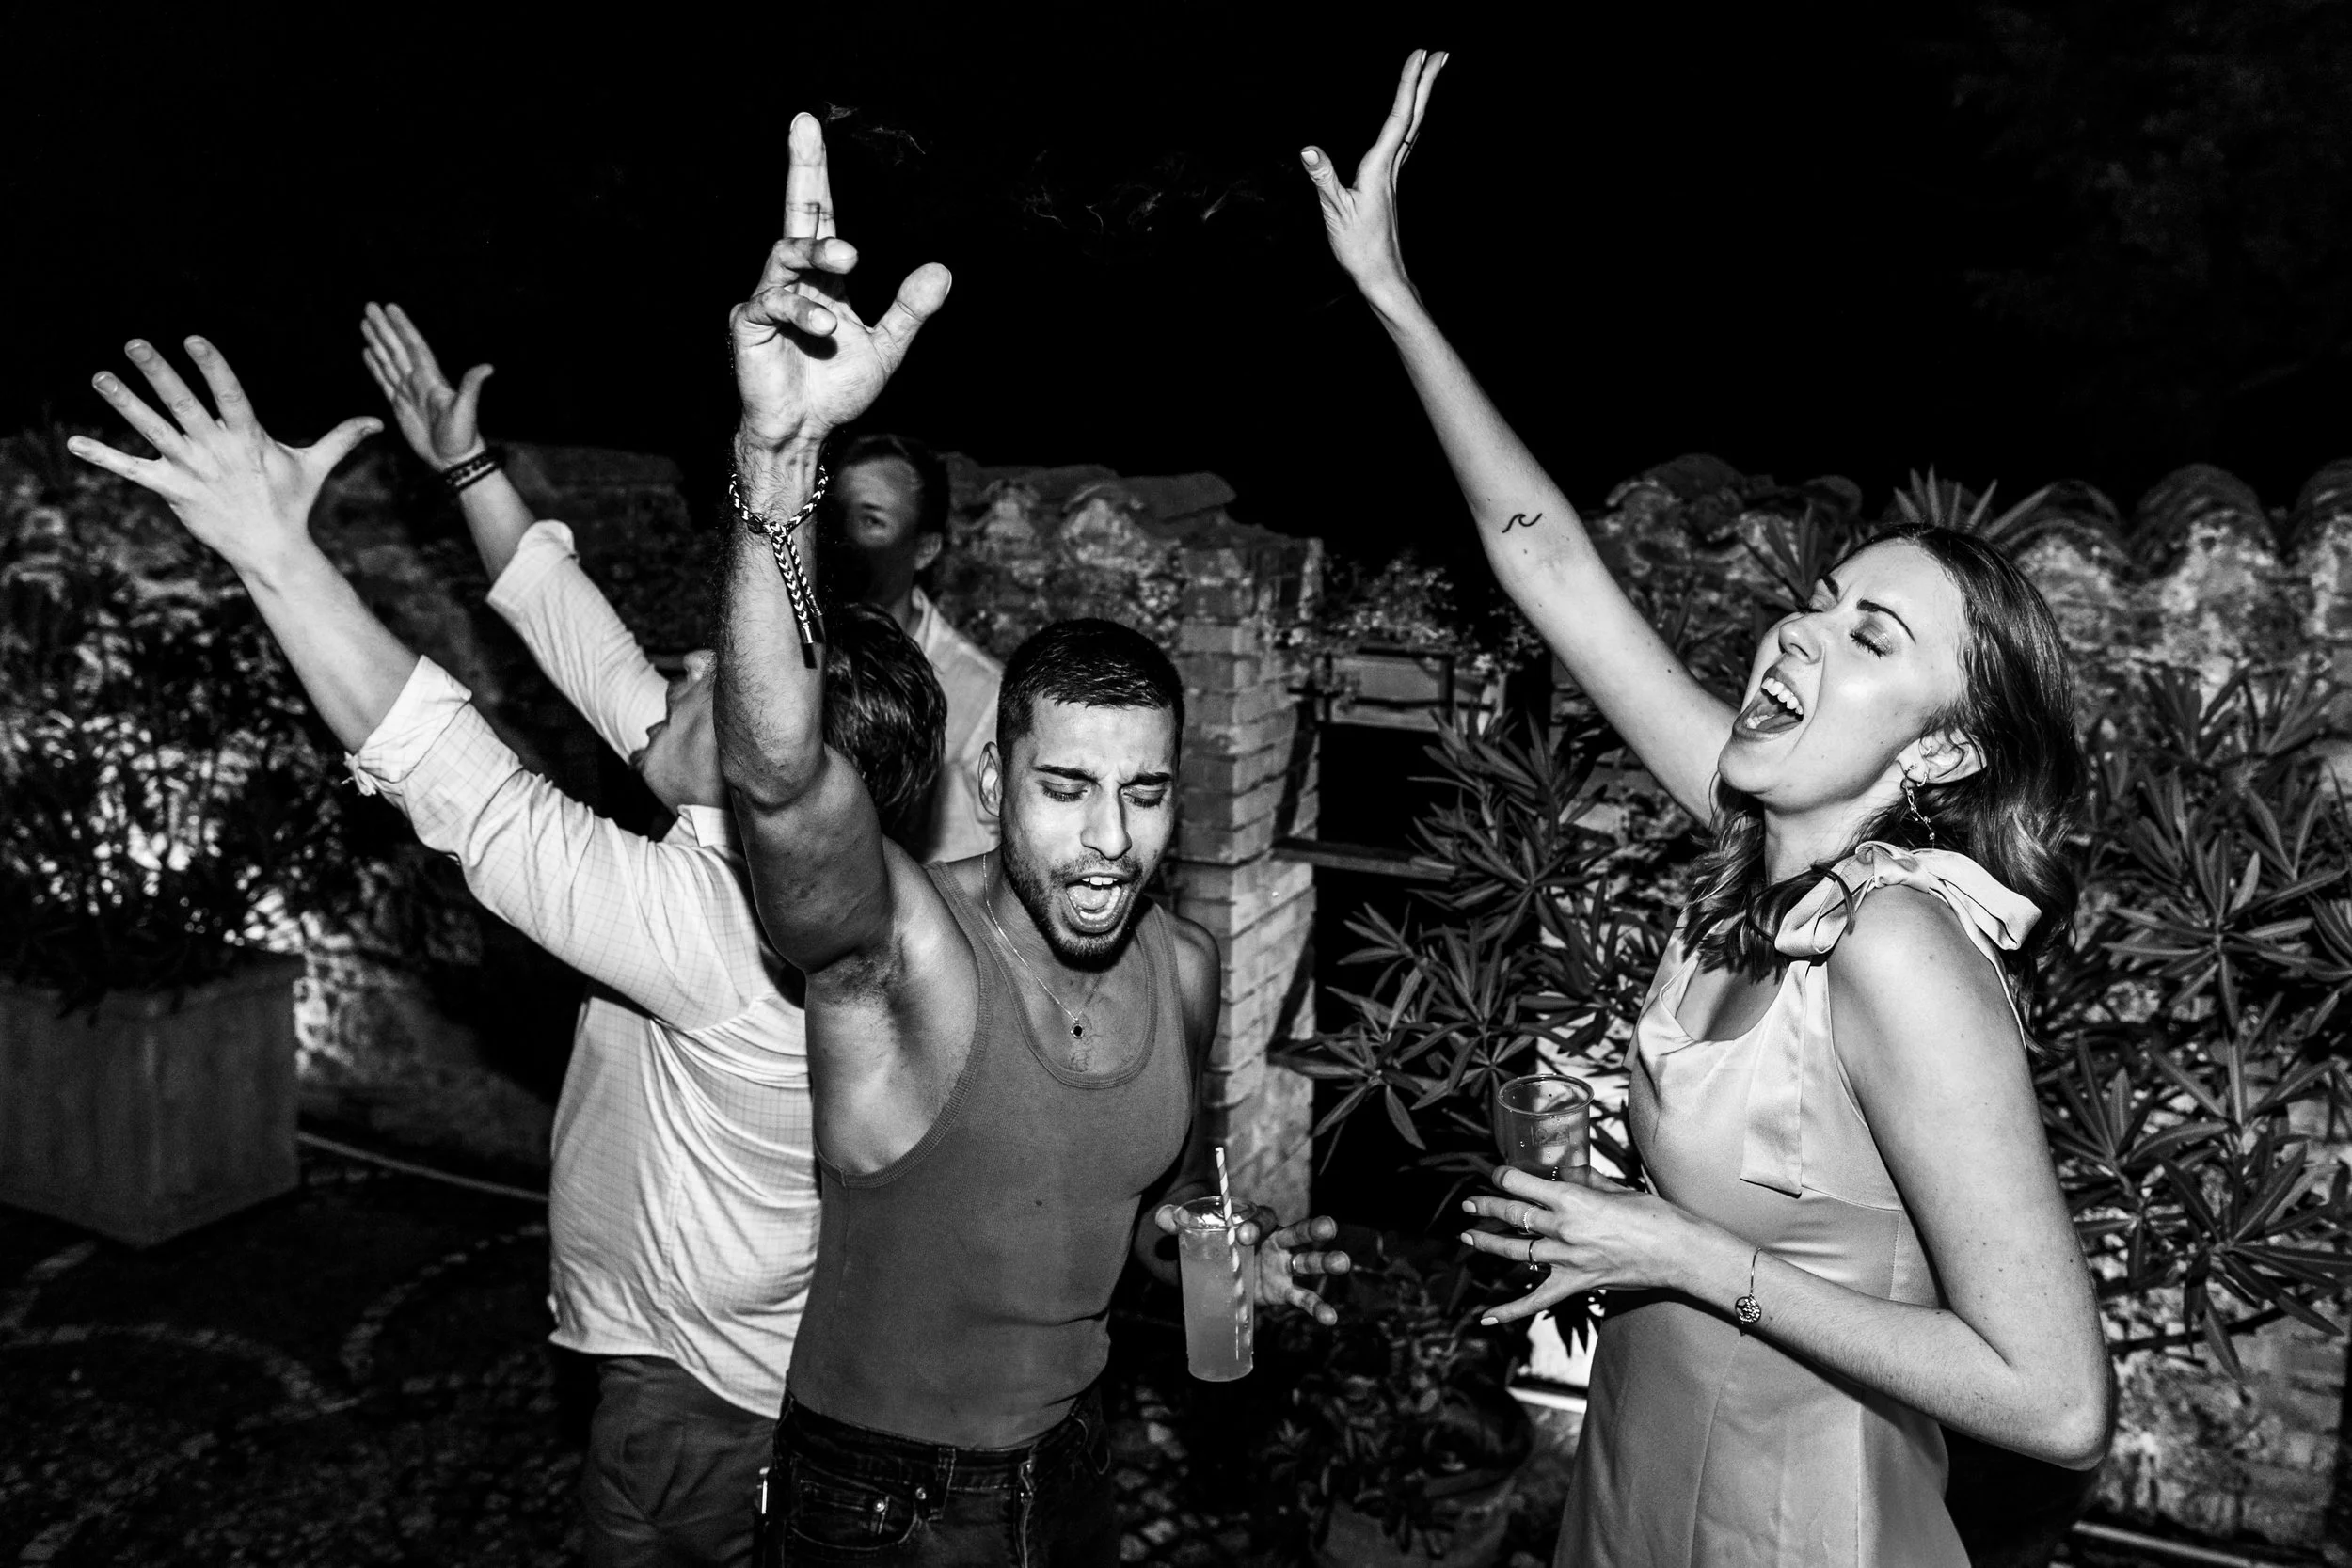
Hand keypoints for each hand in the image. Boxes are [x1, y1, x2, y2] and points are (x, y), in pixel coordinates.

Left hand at [68, 337, 379, 579]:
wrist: (271, 550)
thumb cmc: (292, 504)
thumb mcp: (315, 465)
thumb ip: (341, 437)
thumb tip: (377, 422)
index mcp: (249, 438)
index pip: (230, 395)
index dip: (213, 367)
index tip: (194, 339)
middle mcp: (216, 450)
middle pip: (183, 404)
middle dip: (158, 373)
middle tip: (134, 343)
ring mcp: (191, 470)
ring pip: (152, 430)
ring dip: (124, 403)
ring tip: (100, 376)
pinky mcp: (171, 490)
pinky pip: (132, 471)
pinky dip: (103, 456)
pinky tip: (73, 442)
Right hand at [360, 302, 492, 467]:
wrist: (454, 459)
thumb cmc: (463, 436)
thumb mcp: (467, 410)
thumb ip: (471, 387)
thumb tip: (488, 367)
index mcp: (430, 378)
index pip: (414, 347)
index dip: (403, 327)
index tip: (391, 308)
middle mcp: (418, 381)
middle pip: (397, 348)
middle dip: (384, 328)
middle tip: (370, 306)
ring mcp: (408, 392)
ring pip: (388, 360)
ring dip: (377, 341)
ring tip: (365, 322)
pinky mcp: (399, 405)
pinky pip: (384, 380)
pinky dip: (375, 366)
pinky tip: (368, 352)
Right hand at [732, 113, 951, 459]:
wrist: (806, 432)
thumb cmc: (837, 389)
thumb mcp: (886, 347)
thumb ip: (910, 309)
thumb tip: (942, 270)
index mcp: (824, 276)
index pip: (820, 214)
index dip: (815, 170)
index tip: (811, 123)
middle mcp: (793, 277)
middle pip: (797, 212)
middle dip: (801, 167)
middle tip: (805, 126)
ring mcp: (768, 296)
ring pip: (786, 253)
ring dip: (818, 251)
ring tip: (849, 260)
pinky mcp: (749, 324)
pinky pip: (772, 302)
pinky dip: (802, 310)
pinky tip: (826, 325)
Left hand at [1153, 1202, 1352, 1324]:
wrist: (1219, 1263)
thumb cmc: (1212, 1240)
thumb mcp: (1195, 1231)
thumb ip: (1180, 1222)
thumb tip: (1163, 1217)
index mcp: (1256, 1221)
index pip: (1260, 1219)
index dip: (1252, 1225)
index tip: (1239, 1236)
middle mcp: (1276, 1240)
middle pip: (1297, 1232)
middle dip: (1312, 1229)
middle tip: (1329, 1226)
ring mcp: (1283, 1266)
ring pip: (1308, 1262)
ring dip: (1326, 1262)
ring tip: (1343, 1263)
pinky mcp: (1283, 1290)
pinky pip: (1302, 1298)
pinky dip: (1317, 1307)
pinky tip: (1330, 1318)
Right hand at [1301, 48, 1446, 304]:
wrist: (1381, 276)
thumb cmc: (1359, 248)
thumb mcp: (1335, 213)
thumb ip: (1324, 179)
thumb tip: (1308, 149)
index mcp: (1379, 167)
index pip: (1397, 117)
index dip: (1408, 84)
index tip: (1420, 55)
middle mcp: (1392, 167)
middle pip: (1414, 116)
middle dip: (1426, 83)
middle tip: (1441, 53)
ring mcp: (1394, 176)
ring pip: (1412, 128)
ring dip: (1422, 98)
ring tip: (1431, 74)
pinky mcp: (1390, 186)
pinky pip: (1405, 144)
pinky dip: (1410, 122)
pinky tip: (1409, 120)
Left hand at [1459, 1165, 1715, 1324]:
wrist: (1679, 1251)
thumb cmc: (1654, 1215)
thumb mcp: (1616, 1187)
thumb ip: (1584, 1180)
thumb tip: (1565, 1171)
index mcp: (1573, 1198)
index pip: (1522, 1184)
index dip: (1502, 1177)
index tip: (1495, 1174)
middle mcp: (1564, 1228)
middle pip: (1513, 1215)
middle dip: (1487, 1207)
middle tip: (1469, 1205)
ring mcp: (1568, 1259)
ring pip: (1516, 1252)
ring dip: (1488, 1244)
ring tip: (1468, 1237)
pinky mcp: (1577, 1283)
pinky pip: (1537, 1300)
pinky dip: (1511, 1309)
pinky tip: (1486, 1316)